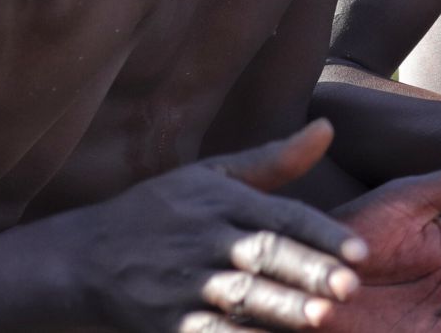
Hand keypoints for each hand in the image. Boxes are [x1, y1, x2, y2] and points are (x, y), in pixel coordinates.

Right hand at [48, 120, 365, 331]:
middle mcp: (205, 240)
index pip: (282, 217)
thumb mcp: (211, 176)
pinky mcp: (165, 322)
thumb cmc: (159, 211)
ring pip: (239, 297)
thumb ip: (274, 160)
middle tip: (350, 288)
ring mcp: (183, 283)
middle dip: (308, 272)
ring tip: (320, 319)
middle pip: (264, 255)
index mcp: (221, 201)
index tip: (361, 253)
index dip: (323, 234)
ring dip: (281, 308)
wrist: (79, 259)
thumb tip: (328, 127)